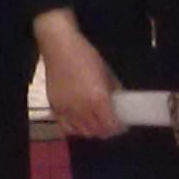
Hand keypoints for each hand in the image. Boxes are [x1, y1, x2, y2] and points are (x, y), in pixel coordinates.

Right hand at [33, 14, 122, 138]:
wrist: (59, 46)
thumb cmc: (86, 55)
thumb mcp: (107, 72)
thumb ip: (114, 91)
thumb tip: (121, 104)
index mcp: (98, 100)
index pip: (112, 126)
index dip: (120, 127)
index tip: (123, 123)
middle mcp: (83, 110)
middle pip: (98, 132)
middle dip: (108, 130)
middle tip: (111, 123)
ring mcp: (67, 110)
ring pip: (83, 132)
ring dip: (92, 130)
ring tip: (96, 123)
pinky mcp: (55, 108)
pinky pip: (66, 128)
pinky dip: (75, 129)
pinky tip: (80, 122)